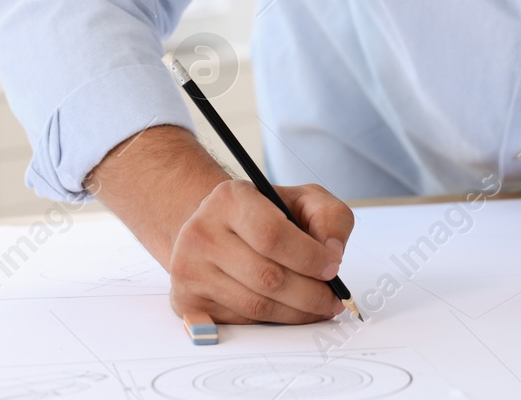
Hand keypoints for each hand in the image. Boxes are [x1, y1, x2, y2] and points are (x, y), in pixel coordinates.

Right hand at [168, 179, 355, 324]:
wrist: (217, 229)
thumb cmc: (265, 215)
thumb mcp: (303, 200)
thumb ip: (329, 217)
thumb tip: (332, 253)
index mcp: (229, 198)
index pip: (272, 235)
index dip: (309, 257)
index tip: (333, 267)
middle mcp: (201, 231)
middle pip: (267, 277)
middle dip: (310, 294)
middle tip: (333, 298)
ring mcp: (189, 268)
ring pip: (255, 306)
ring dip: (297, 313)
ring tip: (318, 307)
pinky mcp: (187, 300)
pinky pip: (241, 322)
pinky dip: (273, 322)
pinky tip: (290, 311)